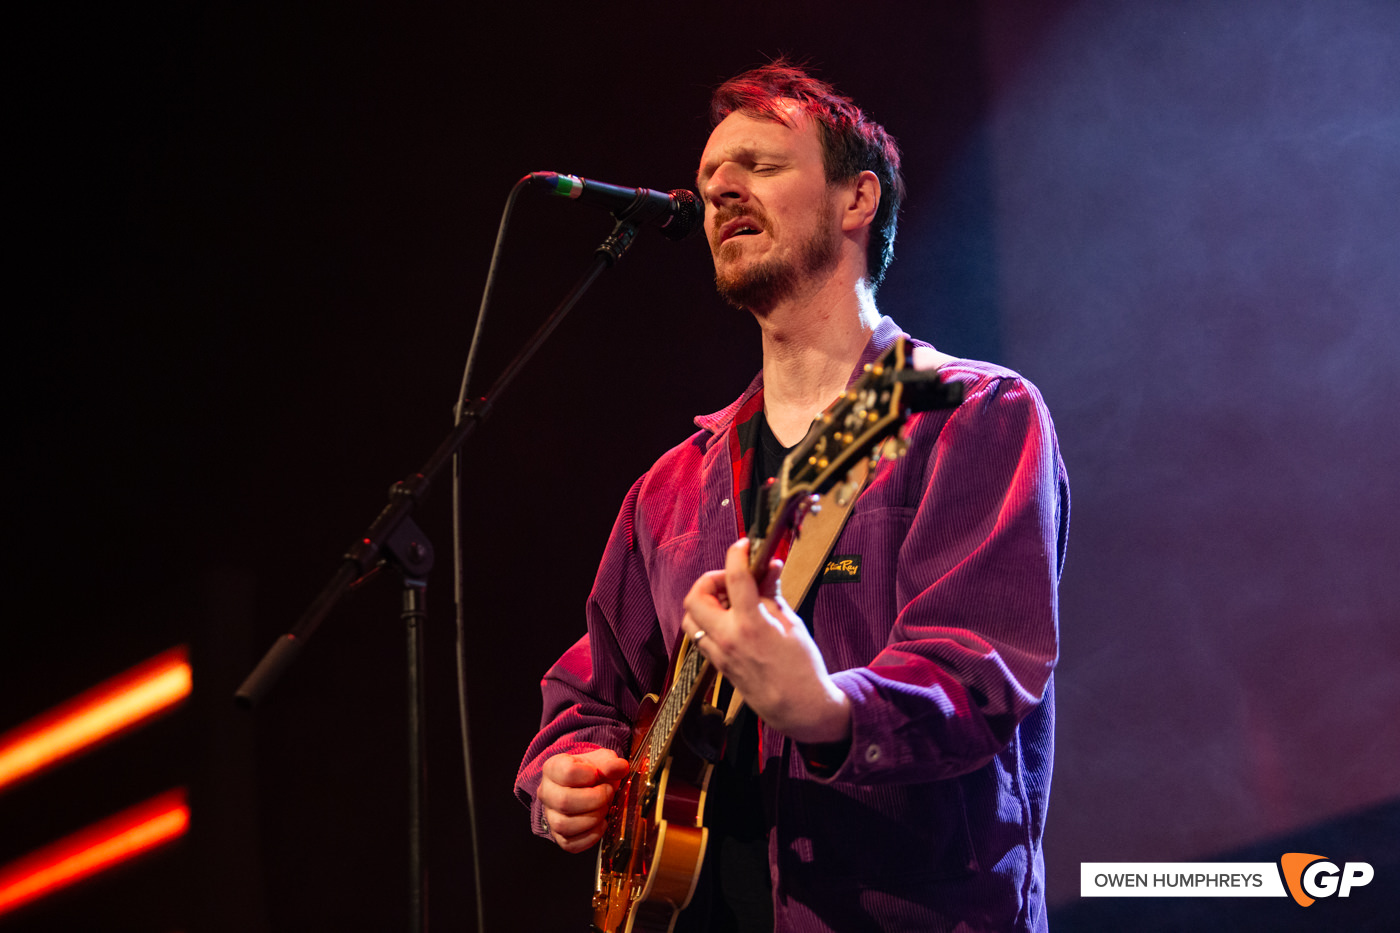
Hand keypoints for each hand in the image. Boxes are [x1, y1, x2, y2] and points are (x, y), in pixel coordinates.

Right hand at [538, 747, 629, 852]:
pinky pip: (571, 844)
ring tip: (604, 808)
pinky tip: (601, 823)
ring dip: (593, 819)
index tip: (597, 775)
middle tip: (608, 794)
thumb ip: (610, 763)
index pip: (567, 772)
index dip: (589, 775)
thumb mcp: (601, 760)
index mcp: (553, 768)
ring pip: (564, 825)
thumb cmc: (592, 772)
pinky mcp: (559, 836)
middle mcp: (546, 793)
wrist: (587, 786)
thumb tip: (620, 768)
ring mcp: (550, 817)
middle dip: (595, 800)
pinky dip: (592, 836)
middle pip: (564, 802)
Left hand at [681, 538, 851, 744]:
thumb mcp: (792, 623)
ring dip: (705, 600)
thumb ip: (773, 592)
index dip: (737, 553)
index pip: (735, 577)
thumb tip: (770, 566)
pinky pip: (699, 635)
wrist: (799, 707)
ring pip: (690, 617)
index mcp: (751, 624)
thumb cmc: (802, 667)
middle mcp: (728, 637)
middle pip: (696, 596)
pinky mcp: (717, 664)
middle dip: (711, 579)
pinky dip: (708, 619)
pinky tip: (730, 618)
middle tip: (733, 579)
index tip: (744, 546)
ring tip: (730, 599)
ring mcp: (719, 653)